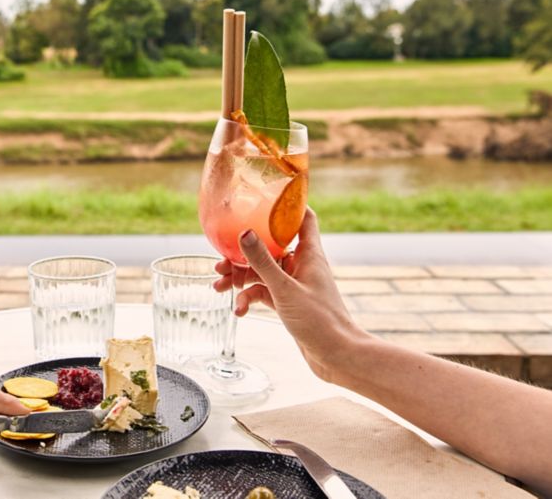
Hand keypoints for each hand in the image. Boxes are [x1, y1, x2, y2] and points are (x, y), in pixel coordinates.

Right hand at [214, 208, 369, 381]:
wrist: (337, 356)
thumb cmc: (320, 321)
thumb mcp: (285, 289)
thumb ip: (263, 262)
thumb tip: (244, 233)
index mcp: (309, 254)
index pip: (302, 218)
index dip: (286, 206)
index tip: (264, 200)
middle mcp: (302, 265)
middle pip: (270, 247)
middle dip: (243, 254)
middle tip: (221, 262)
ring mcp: (295, 284)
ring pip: (262, 272)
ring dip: (240, 278)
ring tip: (219, 287)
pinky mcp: (289, 303)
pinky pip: (263, 293)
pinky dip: (249, 298)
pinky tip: (239, 311)